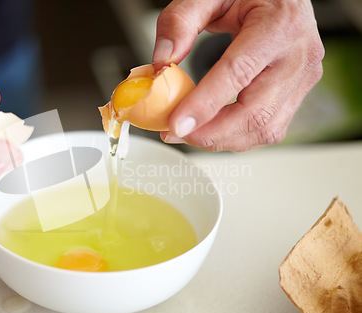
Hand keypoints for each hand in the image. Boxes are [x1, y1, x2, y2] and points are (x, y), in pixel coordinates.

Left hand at [154, 0, 324, 150]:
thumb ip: (180, 21)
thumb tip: (161, 62)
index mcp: (279, 24)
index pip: (238, 72)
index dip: (204, 104)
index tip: (176, 124)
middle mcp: (299, 55)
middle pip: (255, 112)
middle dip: (210, 133)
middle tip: (175, 132)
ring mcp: (302, 78)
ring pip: (265, 129)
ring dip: (222, 140)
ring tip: (189, 133)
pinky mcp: (298, 93)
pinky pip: (269, 128)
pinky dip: (237, 136)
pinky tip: (212, 129)